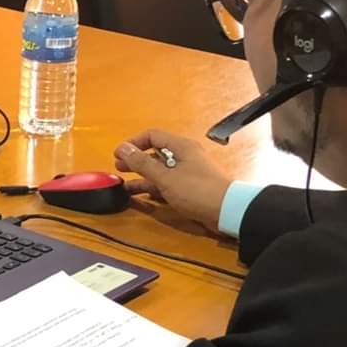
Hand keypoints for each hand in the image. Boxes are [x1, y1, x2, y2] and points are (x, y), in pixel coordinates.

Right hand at [114, 129, 231, 231]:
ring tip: (126, 186)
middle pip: (155, 153)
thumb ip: (142, 163)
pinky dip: (155, 187)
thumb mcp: (165, 177)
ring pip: (160, 171)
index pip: (152, 136)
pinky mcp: (190, 188)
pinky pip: (168, 183)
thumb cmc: (197, 191)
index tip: (119, 155)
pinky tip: (144, 196)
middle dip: (136, 161)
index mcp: (180, 147)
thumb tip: (122, 148)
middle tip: (119, 169)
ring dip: (143, 177)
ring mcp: (188, 172)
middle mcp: (184, 156)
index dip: (133, 143)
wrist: (227, 211)